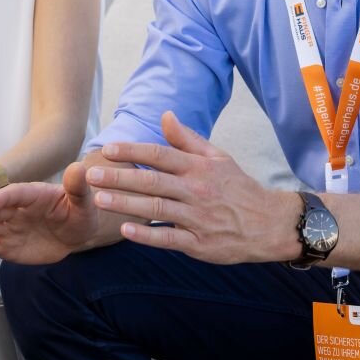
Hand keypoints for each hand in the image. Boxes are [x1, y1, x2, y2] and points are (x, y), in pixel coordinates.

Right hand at [0, 160, 101, 263]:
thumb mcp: (83, 202)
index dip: (3, 198)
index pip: (14, 194)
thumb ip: (77, 188)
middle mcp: (15, 210)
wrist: (75, 234)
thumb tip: (78, 167)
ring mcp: (9, 228)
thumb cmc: (79, 213)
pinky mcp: (6, 246)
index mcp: (31, 194)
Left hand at [90, 112, 301, 264]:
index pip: (160, 155)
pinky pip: (169, 239)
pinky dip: (147, 235)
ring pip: (156, 209)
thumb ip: (188, 139)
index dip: (132, 151)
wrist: (268, 224)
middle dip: (119, 178)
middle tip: (91, 174)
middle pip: (152, 182)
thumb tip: (165, 116)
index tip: (107, 149)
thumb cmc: (238, 188)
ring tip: (100, 199)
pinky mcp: (199, 244)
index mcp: (199, 167)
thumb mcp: (218, 158)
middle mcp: (196, 190)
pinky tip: (125, 231)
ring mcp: (197, 218)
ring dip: (125, 204)